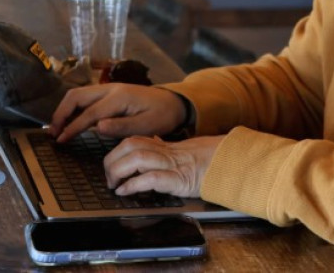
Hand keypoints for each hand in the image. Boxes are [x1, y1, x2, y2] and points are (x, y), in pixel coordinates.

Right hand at [48, 84, 185, 142]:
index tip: (60, 140)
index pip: (89, 113)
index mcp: (120, 97)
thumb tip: (98, 127)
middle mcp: (111, 89)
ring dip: (65, 110)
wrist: (174, 102)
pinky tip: (71, 122)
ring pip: (79, 95)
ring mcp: (109, 88)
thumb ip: (123, 126)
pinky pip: (86, 98)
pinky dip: (74, 108)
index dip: (73, 127)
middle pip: (76, 96)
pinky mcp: (110, 92)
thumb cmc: (163, 115)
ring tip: (57, 129)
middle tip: (53, 133)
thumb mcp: (148, 125)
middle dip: (61, 114)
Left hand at [105, 135, 224, 198]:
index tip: (110, 166)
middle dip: (112, 161)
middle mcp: (164, 152)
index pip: (131, 140)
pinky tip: (126, 192)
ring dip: (118, 171)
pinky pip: (151, 178)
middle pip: (129, 146)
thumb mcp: (179, 151)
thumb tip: (150, 143)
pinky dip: (133, 185)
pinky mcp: (177, 179)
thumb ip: (162, 148)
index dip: (115, 152)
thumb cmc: (202, 161)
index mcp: (162, 146)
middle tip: (109, 178)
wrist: (225, 164)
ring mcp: (171, 164)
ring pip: (137, 158)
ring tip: (114, 185)